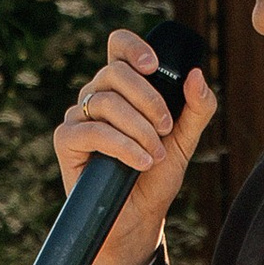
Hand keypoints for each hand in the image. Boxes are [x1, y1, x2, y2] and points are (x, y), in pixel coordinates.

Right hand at [52, 30, 217, 264]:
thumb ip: (197, 108)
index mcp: (123, 87)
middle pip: (114, 72)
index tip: (155, 65)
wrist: (137, 219)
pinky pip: (92, 131)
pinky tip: (141, 162)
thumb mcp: (185, 140)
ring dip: (139, 127)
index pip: (118, 46)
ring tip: (156, 153)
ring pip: (105, 101)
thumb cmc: (156, 176)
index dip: (133, 46)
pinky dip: (122, 146)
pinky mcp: (66, 141)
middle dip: (148, 99)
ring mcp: (78, 116)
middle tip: (167, 128)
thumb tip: (196, 74)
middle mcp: (96, 95)